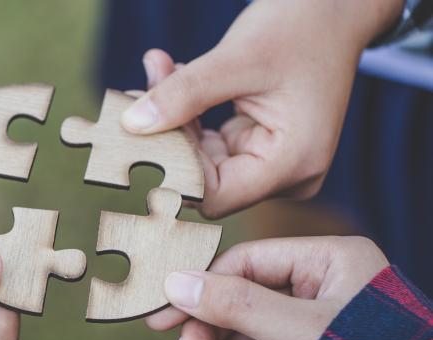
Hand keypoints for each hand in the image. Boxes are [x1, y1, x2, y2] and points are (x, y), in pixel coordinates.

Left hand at [120, 0, 402, 217]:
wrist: (333, 10)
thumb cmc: (299, 28)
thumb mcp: (236, 58)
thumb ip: (184, 94)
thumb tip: (131, 125)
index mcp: (293, 163)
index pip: (214, 196)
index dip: (172, 169)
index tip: (137, 131)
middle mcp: (287, 175)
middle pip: (204, 177)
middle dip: (168, 135)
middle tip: (137, 90)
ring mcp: (272, 162)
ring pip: (200, 158)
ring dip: (173, 117)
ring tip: (158, 69)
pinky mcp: (256, 146)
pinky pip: (208, 142)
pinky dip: (187, 111)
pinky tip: (173, 74)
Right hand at [146, 236, 388, 339]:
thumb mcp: (299, 333)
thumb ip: (237, 305)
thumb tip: (177, 282)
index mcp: (331, 258)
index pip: (248, 259)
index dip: (203, 284)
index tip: (167, 310)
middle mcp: (325, 279)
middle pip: (246, 292)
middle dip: (212, 324)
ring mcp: (321, 312)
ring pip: (252, 321)